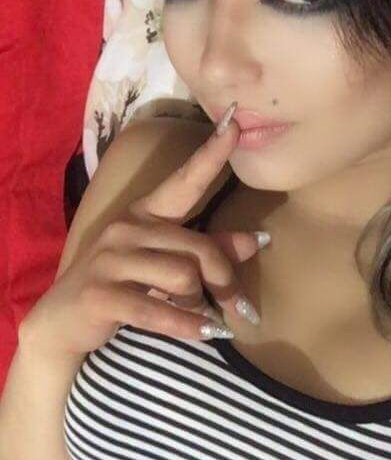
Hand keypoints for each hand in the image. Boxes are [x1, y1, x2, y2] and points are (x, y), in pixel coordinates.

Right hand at [19, 109, 262, 359]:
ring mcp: (110, 258)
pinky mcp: (100, 293)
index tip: (235, 125)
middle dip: (225, 282)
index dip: (211, 155)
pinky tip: (203, 335)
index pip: (185, 181)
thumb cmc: (123, 285)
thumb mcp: (165, 264)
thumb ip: (209, 250)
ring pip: (183, 276)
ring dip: (201, 305)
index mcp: (146, 213)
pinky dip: (186, 326)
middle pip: (198, 248)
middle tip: (239, 308)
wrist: (63, 322)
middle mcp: (127, 227)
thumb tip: (258, 240)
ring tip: (204, 318)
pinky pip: (157, 309)